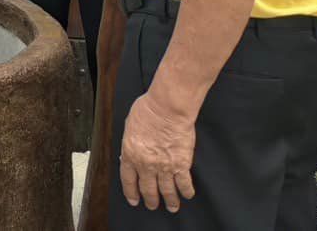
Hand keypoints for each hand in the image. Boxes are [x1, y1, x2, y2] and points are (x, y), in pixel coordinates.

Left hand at [120, 91, 196, 212]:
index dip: (131, 192)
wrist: (167, 109)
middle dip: (150, 200)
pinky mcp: (181, 165)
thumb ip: (131, 143)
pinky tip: (187, 195)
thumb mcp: (129, 127)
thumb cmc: (147, 111)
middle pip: (148, 189)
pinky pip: (184, 184)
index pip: (128, 180)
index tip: (134, 200)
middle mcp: (146, 164)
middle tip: (152, 205)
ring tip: (171, 207)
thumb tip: (131, 152)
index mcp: (130, 154)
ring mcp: (164, 166)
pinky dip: (186, 192)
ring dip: (169, 201)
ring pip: (167, 191)